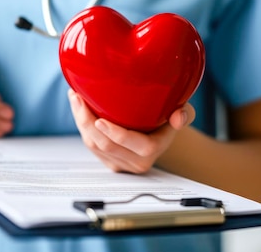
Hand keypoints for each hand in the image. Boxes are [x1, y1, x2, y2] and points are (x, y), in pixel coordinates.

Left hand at [68, 89, 194, 173]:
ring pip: (94, 145)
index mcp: (152, 150)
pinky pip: (90, 144)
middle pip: (105, 145)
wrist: (161, 131)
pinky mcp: (108, 160)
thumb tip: (179, 116)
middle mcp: (136, 162)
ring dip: (80, 121)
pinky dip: (81, 125)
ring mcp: (120, 163)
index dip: (116, 134)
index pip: (134, 145)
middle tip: (78, 97)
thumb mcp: (183, 112)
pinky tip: (78, 106)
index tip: (100, 119)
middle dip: (87, 121)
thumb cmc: (169, 117)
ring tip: (75, 97)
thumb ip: (185, 114)